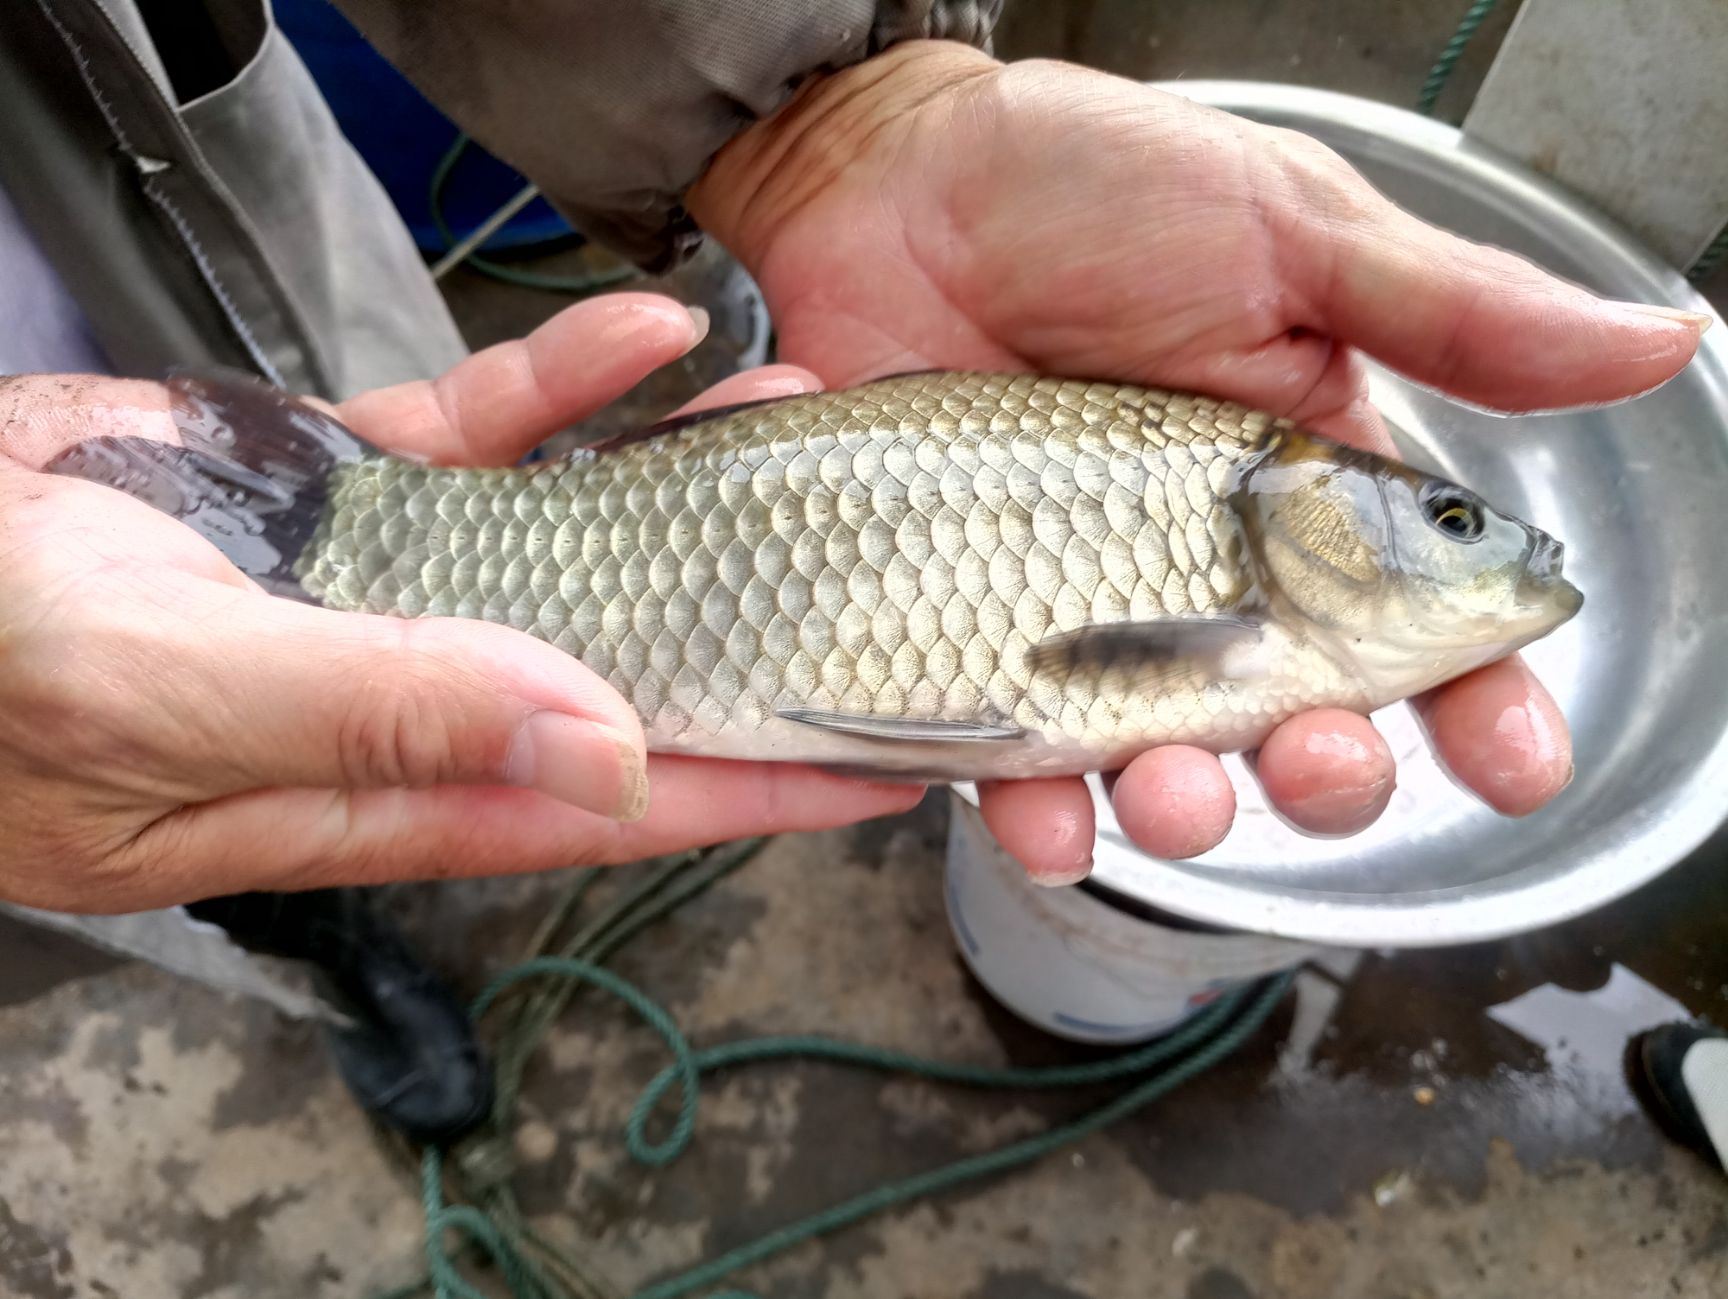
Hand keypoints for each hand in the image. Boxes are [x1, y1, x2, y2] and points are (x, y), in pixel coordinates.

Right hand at [0, 295, 919, 914]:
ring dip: (682, 485)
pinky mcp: (344, 494)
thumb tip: (602, 750)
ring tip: (793, 418)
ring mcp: (383, 590)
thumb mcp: (174, 696)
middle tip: (885, 584)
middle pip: (618, 672)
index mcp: (377, 790)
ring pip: (570, 543)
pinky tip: (644, 331)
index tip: (878, 760)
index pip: (605, 800)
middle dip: (749, 629)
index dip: (746, 781)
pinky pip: (480, 439)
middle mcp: (407, 698)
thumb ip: (383, 717)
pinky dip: (556, 387)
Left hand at [688, 41, 1710, 882]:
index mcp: (1301, 497)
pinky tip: (1025, 809)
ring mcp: (1072, 612)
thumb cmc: (1087, 186)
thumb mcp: (1286, 232)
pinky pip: (991, 742)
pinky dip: (1008, 797)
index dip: (1479, 705)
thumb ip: (1453, 314)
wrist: (889, 181)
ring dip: (1179, 811)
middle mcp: (1196, 576)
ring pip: (1149, 759)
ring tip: (1175, 797)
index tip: (1513, 763)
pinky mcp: (958, 626)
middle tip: (1321, 758)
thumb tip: (1658, 341)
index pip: (1416, 627)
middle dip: (1325, 772)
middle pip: (1292, 721)